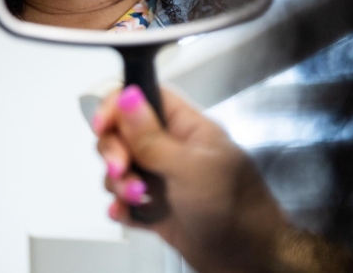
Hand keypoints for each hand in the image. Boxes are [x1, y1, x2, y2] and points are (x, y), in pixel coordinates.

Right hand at [93, 84, 289, 272]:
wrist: (249, 259)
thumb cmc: (238, 209)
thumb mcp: (190, 168)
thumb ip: (152, 137)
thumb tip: (128, 98)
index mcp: (187, 126)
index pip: (145, 96)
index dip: (118, 104)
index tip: (102, 124)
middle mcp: (173, 147)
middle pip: (124, 132)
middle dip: (114, 151)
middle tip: (122, 168)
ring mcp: (164, 176)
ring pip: (121, 167)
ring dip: (118, 183)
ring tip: (136, 197)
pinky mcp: (157, 206)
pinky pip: (124, 199)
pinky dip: (120, 207)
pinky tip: (129, 213)